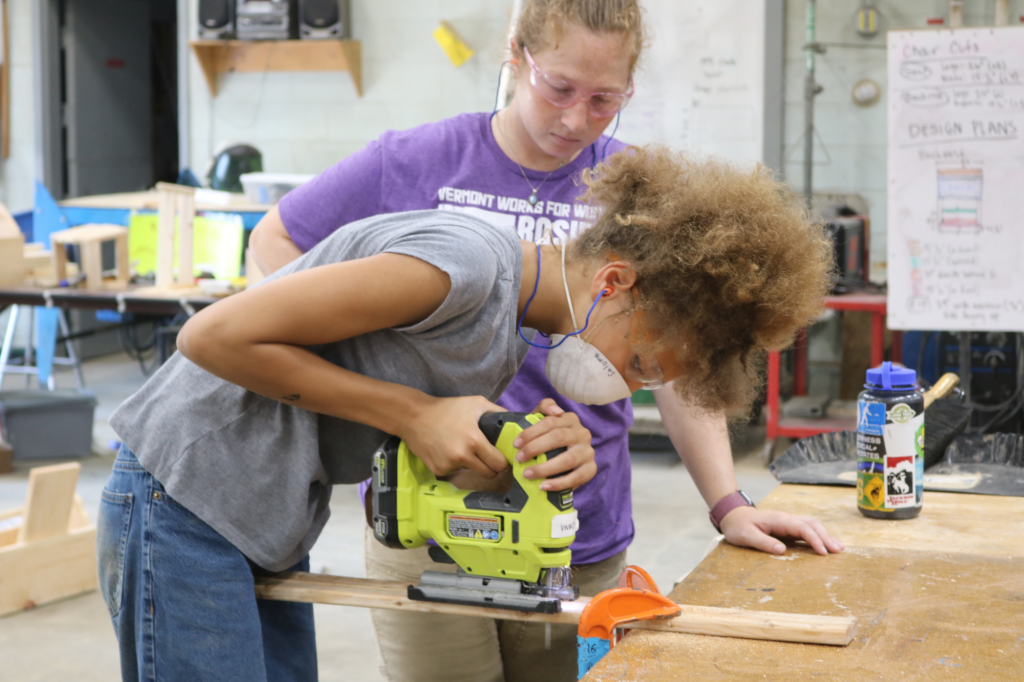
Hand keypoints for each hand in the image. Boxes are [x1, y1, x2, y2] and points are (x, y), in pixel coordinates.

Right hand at [397, 395, 508, 478]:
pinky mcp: (438, 470)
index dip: (503, 462)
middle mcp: (462, 456)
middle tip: (489, 459)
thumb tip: (514, 421)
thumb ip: (497, 411)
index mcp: (474, 441)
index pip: (499, 464)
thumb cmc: (446, 408)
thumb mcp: (475, 403)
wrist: (414, 416)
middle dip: (492, 468)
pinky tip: (448, 451)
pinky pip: (454, 472)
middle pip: (488, 474)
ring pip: (471, 473)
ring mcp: (449, 465)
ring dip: (472, 465)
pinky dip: (455, 465)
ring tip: (464, 449)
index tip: (502, 458)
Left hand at [514, 399, 596, 490]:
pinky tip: (543, 486)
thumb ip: (544, 407)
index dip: (531, 432)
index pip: (551, 421)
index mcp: (570, 419)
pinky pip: (576, 477)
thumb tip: (555, 410)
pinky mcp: (591, 469)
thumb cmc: (548, 439)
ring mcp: (588, 452)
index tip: (516, 444)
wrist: (561, 462)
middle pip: (558, 437)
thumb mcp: (543, 421)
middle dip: (535, 448)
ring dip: (545, 468)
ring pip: (567, 459)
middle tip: (518, 459)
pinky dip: (558, 483)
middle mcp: (582, 433)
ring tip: (527, 474)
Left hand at [718, 506, 844, 555]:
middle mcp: (786, 518)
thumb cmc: (738, 526)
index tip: (823, 552)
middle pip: (811, 524)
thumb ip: (763, 542)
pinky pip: (805, 530)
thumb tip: (782, 550)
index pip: (802, 527)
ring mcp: (787, 522)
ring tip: (838, 548)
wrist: (732, 515)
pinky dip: (817, 536)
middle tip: (838, 551)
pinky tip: (825, 545)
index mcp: (778, 520)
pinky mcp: (786, 527)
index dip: (814, 539)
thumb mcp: (745, 536)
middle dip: (826, 537)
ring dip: (825, 535)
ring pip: (811, 525)